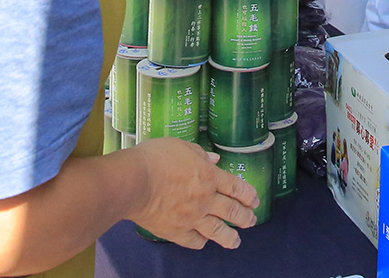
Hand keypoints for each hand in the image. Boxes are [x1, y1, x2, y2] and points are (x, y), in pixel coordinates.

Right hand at [128, 138, 258, 248]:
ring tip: (236, 241)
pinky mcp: (176, 231)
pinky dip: (201, 242)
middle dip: (245, 217)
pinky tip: (204, 242)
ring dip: (230, 237)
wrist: (134, 182)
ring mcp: (192, 217)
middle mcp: (205, 199)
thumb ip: (200, 155)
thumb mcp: (181, 146)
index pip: (237, 187)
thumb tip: (214, 159)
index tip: (255, 201)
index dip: (249, 195)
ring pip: (218, 231)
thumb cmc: (154, 159)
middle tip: (251, 221)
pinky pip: (194, 241)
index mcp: (209, 176)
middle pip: (232, 211)